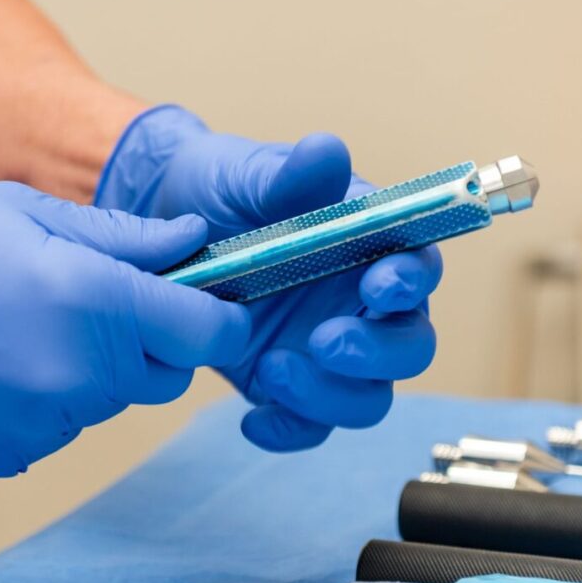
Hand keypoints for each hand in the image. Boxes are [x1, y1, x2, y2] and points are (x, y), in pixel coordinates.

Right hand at [0, 183, 250, 477]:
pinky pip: (52, 429)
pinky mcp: (3, 458)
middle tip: (78, 296)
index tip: (207, 304)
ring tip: (6, 324)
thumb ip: (120, 238)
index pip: (208, 333)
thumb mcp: (19, 213)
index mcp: (90, 303)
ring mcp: (39, 427)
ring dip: (81, 370)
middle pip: (160, 374)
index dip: (217, 318)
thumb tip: (192, 246)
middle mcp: (75, 377)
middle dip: (142, 340)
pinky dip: (34, 401)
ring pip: (102, 402)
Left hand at [95, 106, 441, 450]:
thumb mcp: (250, 174)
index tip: (380, 283)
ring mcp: (327, 351)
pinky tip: (253, 418)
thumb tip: (326, 152)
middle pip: (409, 347)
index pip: (418, 269)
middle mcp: (362, 305)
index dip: (411, 281)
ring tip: (272, 370)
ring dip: (331, 396)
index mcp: (371, 247)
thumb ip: (291, 173)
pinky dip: (288, 430)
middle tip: (325, 342)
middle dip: (378, 353)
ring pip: (366, 398)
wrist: (163, 223)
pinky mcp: (287, 385)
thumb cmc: (223, 190)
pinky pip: (308, 425)